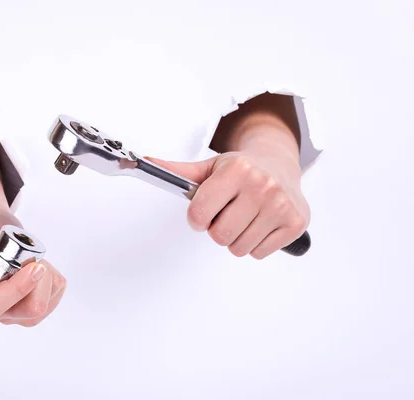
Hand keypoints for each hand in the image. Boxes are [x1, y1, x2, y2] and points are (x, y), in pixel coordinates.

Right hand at [0, 210, 65, 325]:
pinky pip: (56, 297)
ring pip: (46, 305)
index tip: (33, 266)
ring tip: (33, 261)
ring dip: (48, 278)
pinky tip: (40, 269)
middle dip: (40, 281)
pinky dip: (54, 279)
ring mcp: (16, 314)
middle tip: (35, 259)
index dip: (16, 289)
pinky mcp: (35, 310)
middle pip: (30, 310)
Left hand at [147, 150, 309, 258]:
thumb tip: (145, 162)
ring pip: (238, 248)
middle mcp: (262, 186)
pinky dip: (254, 244)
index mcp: (237, 170)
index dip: (197, 219)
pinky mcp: (296, 223)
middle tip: (226, 214)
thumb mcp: (209, 167)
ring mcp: (281, 206)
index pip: (200, 214)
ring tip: (243, 217)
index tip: (203, 213)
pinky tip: (259, 223)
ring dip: (235, 238)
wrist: (279, 163)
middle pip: (219, 235)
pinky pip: (259, 253)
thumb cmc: (240, 169)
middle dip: (216, 229)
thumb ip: (178, 173)